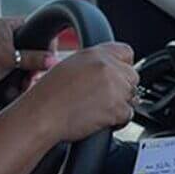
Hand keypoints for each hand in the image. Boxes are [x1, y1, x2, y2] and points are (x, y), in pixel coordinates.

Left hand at [0, 18, 55, 98]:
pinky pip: (16, 73)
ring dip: (26, 77)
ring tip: (22, 84)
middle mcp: (4, 37)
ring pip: (25, 64)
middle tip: (32, 75)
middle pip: (32, 50)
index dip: (43, 42)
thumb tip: (53, 60)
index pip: (34, 28)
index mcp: (6, 25)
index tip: (48, 56)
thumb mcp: (10, 59)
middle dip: (34, 66)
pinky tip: (14, 88)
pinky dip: (17, 82)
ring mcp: (1, 52)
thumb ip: (35, 59)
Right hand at [24, 42, 139, 141]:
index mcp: (95, 53)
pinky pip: (128, 115)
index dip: (123, 67)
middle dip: (122, 88)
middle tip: (104, 99)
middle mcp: (107, 67)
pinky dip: (118, 120)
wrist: (42, 115)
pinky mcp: (117, 108)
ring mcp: (115, 87)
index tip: (118, 77)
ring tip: (98, 110)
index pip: (126, 53)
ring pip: (131, 96)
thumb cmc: (48, 96)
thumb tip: (108, 71)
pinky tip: (100, 119)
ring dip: (120, 105)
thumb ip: (93, 65)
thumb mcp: (70, 66)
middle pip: (132, 76)